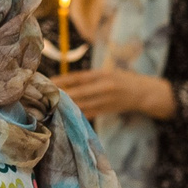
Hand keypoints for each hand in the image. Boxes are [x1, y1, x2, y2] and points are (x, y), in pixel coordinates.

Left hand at [54, 67, 175, 119]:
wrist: (144, 93)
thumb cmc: (123, 79)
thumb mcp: (107, 72)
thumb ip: (89, 77)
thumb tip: (64, 81)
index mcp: (102, 74)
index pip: (78, 77)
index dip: (62, 80)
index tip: (47, 81)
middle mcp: (104, 87)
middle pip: (78, 92)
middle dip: (60, 94)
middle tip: (43, 96)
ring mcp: (106, 100)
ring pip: (82, 104)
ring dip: (66, 106)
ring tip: (50, 106)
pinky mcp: (107, 111)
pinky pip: (89, 113)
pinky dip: (76, 114)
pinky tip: (64, 115)